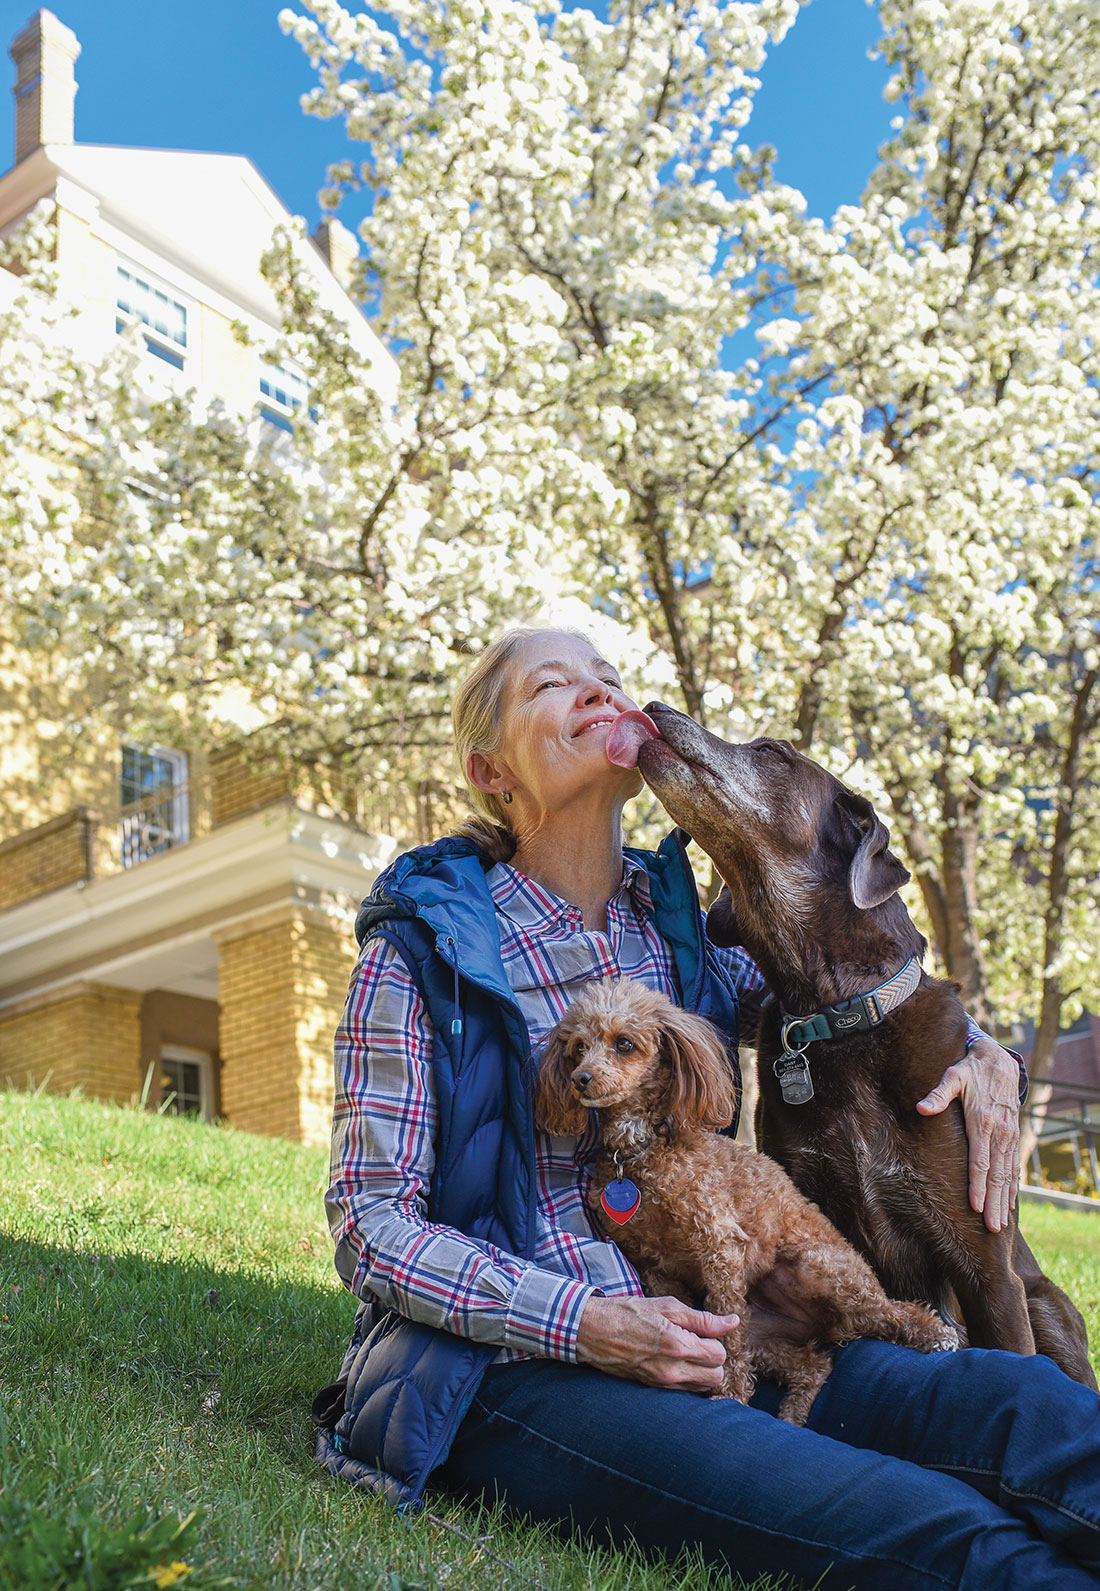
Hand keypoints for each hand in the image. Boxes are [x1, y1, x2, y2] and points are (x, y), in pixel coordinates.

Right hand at [576, 1294, 736, 1392]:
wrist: (594, 1331)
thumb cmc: (629, 1313)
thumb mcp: (667, 1306)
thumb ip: (702, 1318)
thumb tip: (732, 1321)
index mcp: (678, 1346)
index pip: (719, 1355)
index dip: (715, 1341)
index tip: (703, 1331)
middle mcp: (673, 1371)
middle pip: (717, 1377)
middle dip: (713, 1360)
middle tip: (698, 1343)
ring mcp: (663, 1383)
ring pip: (703, 1388)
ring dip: (702, 1372)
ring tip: (687, 1353)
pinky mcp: (654, 1389)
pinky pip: (685, 1392)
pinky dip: (688, 1380)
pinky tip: (676, 1363)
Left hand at [916, 1038, 1020, 1232]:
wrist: (999, 1060)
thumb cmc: (969, 1070)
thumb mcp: (952, 1076)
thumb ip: (938, 1094)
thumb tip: (921, 1108)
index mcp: (983, 1122)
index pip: (981, 1161)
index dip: (978, 1185)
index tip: (975, 1207)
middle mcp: (1000, 1133)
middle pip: (997, 1175)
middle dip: (993, 1202)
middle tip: (992, 1228)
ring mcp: (1009, 1136)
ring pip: (1007, 1174)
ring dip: (1003, 1200)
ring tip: (1000, 1224)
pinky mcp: (1012, 1136)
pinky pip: (1014, 1166)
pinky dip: (1012, 1187)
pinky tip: (1009, 1204)